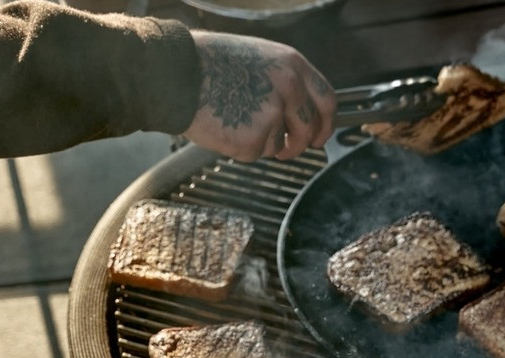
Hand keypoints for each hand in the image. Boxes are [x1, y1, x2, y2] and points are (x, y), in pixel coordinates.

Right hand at [183, 31, 336, 161]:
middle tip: (288, 149)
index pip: (326, 99)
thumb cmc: (207, 63)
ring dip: (261, 142)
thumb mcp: (257, 58)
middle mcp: (289, 88)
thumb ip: (281, 80)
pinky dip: (240, 148)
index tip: (319, 135)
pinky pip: (255, 153)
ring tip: (234, 121)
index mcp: (291, 65)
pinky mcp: (253, 139)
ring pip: (279, 144)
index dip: (326, 122)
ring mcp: (272, 115)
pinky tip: (223, 127)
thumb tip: (294, 107)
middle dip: (300, 144)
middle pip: (309, 129)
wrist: (178, 74)